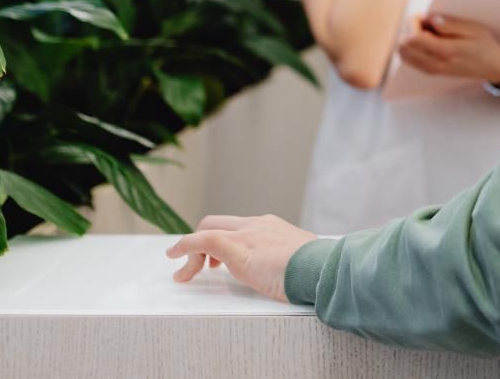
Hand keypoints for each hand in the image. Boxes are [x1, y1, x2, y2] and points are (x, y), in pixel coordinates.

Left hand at [166, 214, 317, 303]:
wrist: (324, 267)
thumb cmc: (320, 270)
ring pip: (207, 230)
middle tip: (202, 269)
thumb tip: (297, 275)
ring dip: (192, 251)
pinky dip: (185, 246)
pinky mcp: (239, 249)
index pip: (239, 227)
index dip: (223, 241)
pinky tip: (174, 257)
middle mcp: (257, 225)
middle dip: (201, 243)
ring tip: (187, 275)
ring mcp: (248, 235)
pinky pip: (203, 240)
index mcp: (273, 228)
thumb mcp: (303, 262)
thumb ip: (292, 263)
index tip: (217, 262)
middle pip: (217, 223)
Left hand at [397, 14, 499, 83]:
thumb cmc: (485, 46)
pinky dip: (412, 48)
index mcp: (445, 51)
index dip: (413, 23)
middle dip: (408, 30)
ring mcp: (432, 70)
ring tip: (425, 31)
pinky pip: (411, 60)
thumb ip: (451, 24)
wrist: (493, 67)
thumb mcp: (473, 29)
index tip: (424, 16)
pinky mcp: (432, 72)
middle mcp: (435, 63)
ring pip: (404, 56)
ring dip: (409, 40)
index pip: (413, 38)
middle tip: (423, 22)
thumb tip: (431, 19)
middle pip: (403, 48)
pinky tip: (426, 41)